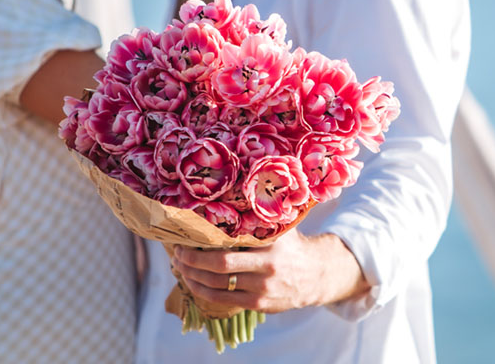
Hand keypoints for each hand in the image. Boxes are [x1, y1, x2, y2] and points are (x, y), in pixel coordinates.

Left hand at [172, 230, 369, 312]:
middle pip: (220, 267)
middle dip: (192, 261)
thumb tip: (231, 189)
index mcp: (270, 245)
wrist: (317, 275)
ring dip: (193, 278)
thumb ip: (260, 213)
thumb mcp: (281, 226)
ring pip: (218, 287)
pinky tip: (194, 283)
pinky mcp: (259, 305)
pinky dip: (204, 292)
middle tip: (177, 254)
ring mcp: (262, 290)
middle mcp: (266, 269)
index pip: (229, 245)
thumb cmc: (291, 244)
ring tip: (180, 268)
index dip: (201, 244)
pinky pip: (224, 301)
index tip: (184, 237)